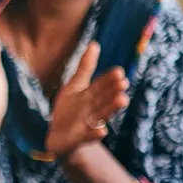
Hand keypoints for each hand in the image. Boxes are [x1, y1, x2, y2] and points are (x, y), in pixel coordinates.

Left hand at [46, 41, 129, 160]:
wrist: (59, 138)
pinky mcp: (80, 138)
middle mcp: (93, 109)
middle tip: (123, 83)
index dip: (108, 79)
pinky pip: (89, 136)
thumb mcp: (75, 86)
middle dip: (113, 91)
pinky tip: (103, 131)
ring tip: (122, 100)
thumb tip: (95, 44)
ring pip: (101, 115)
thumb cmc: (70, 110)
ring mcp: (88, 124)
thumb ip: (86, 67)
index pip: (101, 86)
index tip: (119, 71)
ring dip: (111, 108)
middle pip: (104, 99)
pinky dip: (96, 134)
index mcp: (91, 96)